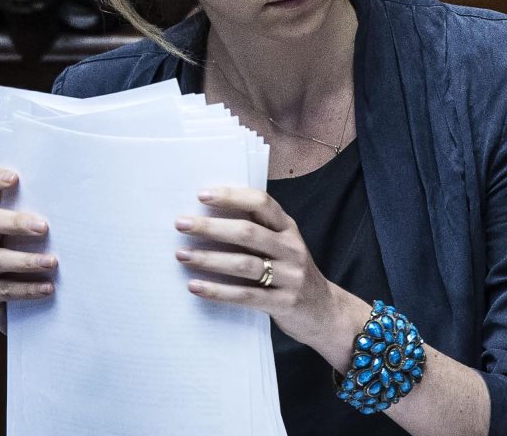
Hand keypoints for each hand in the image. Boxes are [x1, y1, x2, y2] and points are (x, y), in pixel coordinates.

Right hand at [0, 168, 56, 333]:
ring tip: (53, 263)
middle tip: (44, 227)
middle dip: (16, 223)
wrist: (42, 310)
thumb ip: (61, 223)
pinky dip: (25, 289)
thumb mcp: (55, 239)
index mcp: (2, 218)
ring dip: (26, 260)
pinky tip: (48, 289)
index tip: (15, 179)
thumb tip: (97, 205)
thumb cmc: (54, 265)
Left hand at [174, 187, 365, 362]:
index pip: (261, 203)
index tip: (202, 195)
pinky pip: (245, 296)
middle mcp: (291, 248)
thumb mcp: (283, 246)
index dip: (232, 197)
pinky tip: (195, 286)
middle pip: (248, 232)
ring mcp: (290, 276)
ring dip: (209, 259)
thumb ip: (257, 231)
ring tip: (182, 255)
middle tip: (181, 224)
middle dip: (211, 227)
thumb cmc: (292, 274)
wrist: (325, 312)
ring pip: (244, 264)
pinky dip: (217, 291)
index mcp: (289, 228)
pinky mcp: (283, 303)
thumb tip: (208, 217)